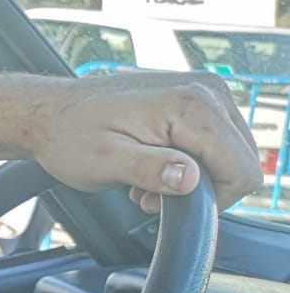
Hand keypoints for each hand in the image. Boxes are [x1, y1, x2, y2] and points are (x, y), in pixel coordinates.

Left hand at [15, 71, 261, 212]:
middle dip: (202, 187)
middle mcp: (207, 92)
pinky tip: (153, 165)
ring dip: (194, 175)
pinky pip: (216, 141)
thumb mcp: (105, 162)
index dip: (212, 198)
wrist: (49, 112)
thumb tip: (191, 179)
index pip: (243, 170)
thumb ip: (151, 170)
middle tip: (151, 192)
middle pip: (243, 162)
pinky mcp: (195, 97)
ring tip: (146, 178)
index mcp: (192, 105)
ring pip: (231, 154)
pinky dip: (190, 160)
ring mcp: (204, 91)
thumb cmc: (69, 136)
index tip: (167, 201)